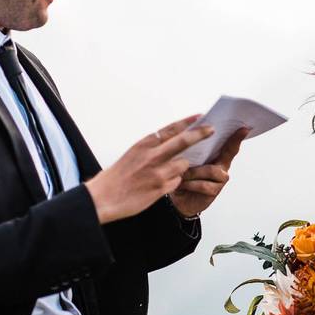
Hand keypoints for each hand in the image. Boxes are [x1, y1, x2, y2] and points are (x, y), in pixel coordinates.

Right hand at [85, 115, 213, 223]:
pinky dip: (174, 182)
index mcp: (144, 144)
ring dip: (182, 167)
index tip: (200, 116)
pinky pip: (177, 181)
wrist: (103, 198)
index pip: (171, 129)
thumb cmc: (116, 177)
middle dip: (200, 134)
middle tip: (211, 130)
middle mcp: (152, 156)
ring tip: (169, 171)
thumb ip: (151, 149)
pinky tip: (162, 184)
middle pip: (183, 141)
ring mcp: (158, 172)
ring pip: (183, 164)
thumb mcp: (132, 154)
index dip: (187, 122)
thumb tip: (170, 144)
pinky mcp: (161, 188)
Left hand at [169, 126, 249, 217]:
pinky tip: (182, 184)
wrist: (178, 198)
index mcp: (216, 156)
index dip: (237, 137)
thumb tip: (192, 133)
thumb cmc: (182, 175)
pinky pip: (203, 184)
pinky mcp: (214, 191)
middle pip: (228, 153)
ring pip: (211, 169)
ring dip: (194, 171)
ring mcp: (220, 179)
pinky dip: (190, 183)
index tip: (244, 128)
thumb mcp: (186, 159)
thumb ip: (192, 149)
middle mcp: (222, 166)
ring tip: (181, 173)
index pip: (229, 145)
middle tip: (230, 132)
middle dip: (231, 143)